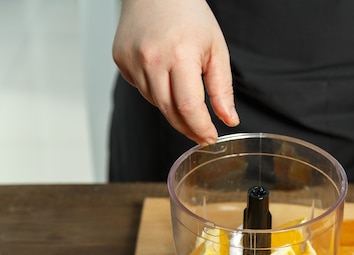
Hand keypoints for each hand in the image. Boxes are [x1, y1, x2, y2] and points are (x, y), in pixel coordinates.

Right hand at [112, 0, 238, 144]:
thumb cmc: (189, 15)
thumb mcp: (216, 50)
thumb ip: (222, 89)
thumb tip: (229, 119)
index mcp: (179, 55)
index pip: (188, 107)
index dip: (200, 128)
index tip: (210, 138)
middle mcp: (151, 59)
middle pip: (170, 111)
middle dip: (189, 128)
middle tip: (202, 134)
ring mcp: (132, 61)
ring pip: (156, 104)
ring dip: (174, 110)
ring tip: (187, 99)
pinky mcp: (121, 61)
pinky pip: (142, 90)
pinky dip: (157, 93)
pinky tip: (166, 78)